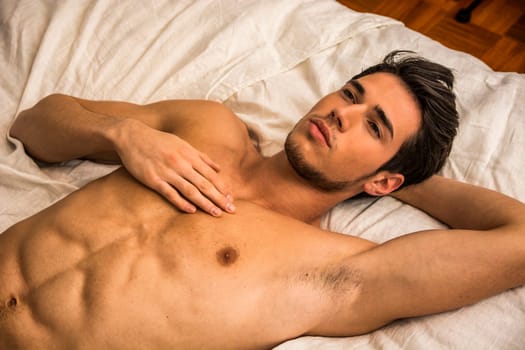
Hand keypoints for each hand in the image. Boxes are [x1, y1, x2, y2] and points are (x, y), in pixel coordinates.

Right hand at [114, 120, 234, 215]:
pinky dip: (181, 202)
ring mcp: (167, 172)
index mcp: (189, 155)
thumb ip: (201, 157)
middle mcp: (180, 164)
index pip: (210, 174)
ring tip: (216, 213)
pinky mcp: (153, 180)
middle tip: (231, 210)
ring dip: (205, 203)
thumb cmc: (159, 141)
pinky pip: (170, 193)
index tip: (231, 198)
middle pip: (204, 184)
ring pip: (190, 190)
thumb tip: (218, 168)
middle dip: (219, 198)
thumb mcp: (182, 144)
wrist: (132, 136)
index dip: (222, 187)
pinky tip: (192, 211)